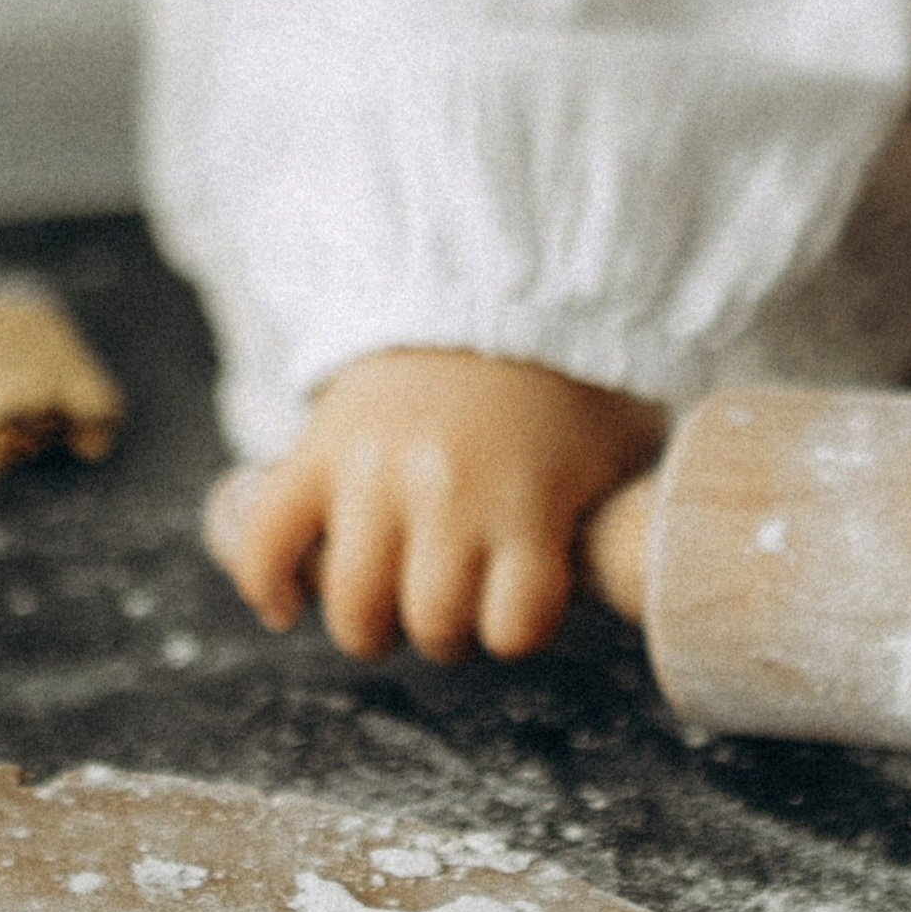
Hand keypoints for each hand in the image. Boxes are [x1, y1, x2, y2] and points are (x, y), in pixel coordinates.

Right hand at [204, 346, 665, 662]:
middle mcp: (448, 490)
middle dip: (447, 632)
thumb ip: (622, 518)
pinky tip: (289, 602)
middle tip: (451, 607)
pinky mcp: (317, 448)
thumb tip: (642, 580)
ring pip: (354, 604)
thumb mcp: (620, 446)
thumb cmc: (568, 380)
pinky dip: (269, 584)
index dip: (517, 630)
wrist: (491, 279)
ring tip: (385, 607)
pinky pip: (268, 541)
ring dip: (371, 624)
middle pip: (434, 625)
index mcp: (529, 496)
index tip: (518, 606)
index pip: (516, 627)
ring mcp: (374, 470)